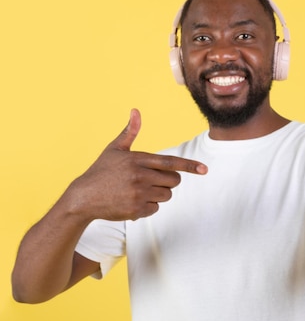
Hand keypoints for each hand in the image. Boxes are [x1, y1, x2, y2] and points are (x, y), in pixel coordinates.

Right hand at [67, 109, 206, 221]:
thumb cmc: (101, 171)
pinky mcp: (135, 210)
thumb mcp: (114, 149)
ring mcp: (138, 194)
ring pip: (166, 195)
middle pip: (174, 181)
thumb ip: (129, 132)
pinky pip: (156, 208)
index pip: (170, 162)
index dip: (189, 166)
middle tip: (151, 180)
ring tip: (138, 191)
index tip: (204, 169)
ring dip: (158, 194)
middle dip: (168, 181)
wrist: (82, 198)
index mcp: (137, 159)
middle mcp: (139, 176)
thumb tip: (135, 110)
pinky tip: (132, 202)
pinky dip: (148, 207)